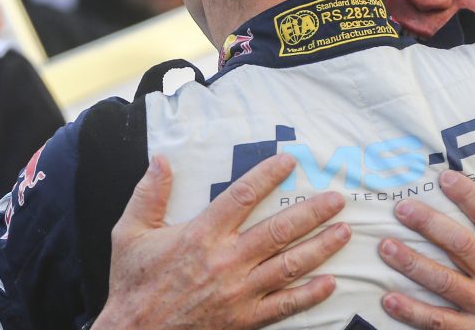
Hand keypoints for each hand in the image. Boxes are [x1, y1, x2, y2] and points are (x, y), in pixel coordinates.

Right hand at [93, 154, 350, 328]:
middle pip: (278, 230)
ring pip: (289, 265)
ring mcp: (238, 292)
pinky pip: (284, 306)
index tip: (290, 161)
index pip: (242, 196)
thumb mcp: (129, 234)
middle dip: (312, 212)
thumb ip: (148, 195)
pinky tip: (330, 282)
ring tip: (344, 231)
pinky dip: (309, 295)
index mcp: (201, 235)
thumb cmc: (133, 285)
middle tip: (338, 199)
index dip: (268, 175)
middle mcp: (225, 261)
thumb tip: (161, 160)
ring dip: (320, 247)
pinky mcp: (244, 319)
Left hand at [378, 170, 474, 328]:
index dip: (469, 196)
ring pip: (443, 281)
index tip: (446, 178)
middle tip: (403, 208)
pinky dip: (413, 312)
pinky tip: (390, 300)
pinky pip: (440, 323)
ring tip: (385, 247)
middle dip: (429, 224)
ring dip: (412, 264)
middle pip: (461, 245)